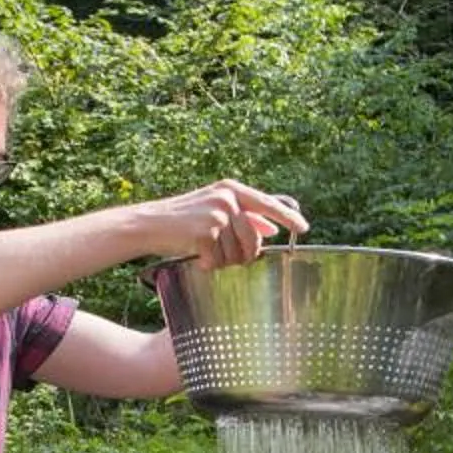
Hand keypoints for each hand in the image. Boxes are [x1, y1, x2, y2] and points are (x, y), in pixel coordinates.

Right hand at [154, 182, 305, 270]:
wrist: (149, 224)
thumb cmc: (183, 221)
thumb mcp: (215, 211)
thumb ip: (244, 217)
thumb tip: (273, 228)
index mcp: (231, 189)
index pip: (268, 203)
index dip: (288, 217)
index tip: (304, 228)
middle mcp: (226, 198)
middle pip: (253, 238)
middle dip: (245, 255)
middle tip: (226, 257)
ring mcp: (216, 214)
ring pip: (237, 252)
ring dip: (222, 260)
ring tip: (205, 252)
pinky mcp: (205, 232)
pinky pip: (218, 260)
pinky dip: (208, 264)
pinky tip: (195, 256)